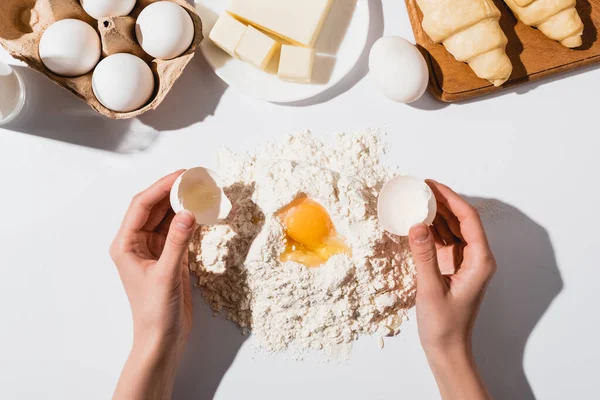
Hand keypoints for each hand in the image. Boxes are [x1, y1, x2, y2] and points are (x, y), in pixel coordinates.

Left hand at [110, 171, 196, 399]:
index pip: (142, 206)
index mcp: (126, 244)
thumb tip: (189, 212)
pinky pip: (178, 232)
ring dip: (182, 204)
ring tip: (201, 190)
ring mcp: (154, 250)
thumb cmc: (156, 311)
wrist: (162, 339)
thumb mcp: (166, 274)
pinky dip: (190, 221)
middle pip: (155, 208)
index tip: (182, 175)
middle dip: (173, 191)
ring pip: (168, 218)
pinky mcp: (169, 258)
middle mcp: (137, 243)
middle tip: (195, 178)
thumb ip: (177, 242)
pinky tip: (202, 212)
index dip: (161, 187)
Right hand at [408, 180, 495, 399]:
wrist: (447, 349)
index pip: (468, 219)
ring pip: (452, 228)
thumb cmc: (444, 325)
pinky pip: (443, 240)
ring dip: (436, 213)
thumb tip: (416, 224)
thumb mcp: (430, 289)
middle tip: (420, 187)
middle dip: (442, 201)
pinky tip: (417, 220)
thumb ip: (423, 256)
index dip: (451, 198)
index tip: (432, 185)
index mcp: (479, 261)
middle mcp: (475, 257)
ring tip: (417, 198)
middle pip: (461, 220)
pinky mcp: (451, 267)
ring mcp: (463, 262)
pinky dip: (431, 229)